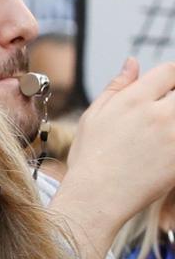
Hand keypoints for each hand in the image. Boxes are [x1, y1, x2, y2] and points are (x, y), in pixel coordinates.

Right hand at [49, 58, 174, 258]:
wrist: (97, 197)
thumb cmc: (91, 157)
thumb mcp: (94, 116)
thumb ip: (117, 86)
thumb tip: (133, 62)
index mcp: (134, 100)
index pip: (170, 71)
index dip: (170, 77)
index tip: (166, 89)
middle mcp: (158, 114)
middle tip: (164, 112)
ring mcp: (174, 138)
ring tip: (163, 130)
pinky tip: (164, 150)